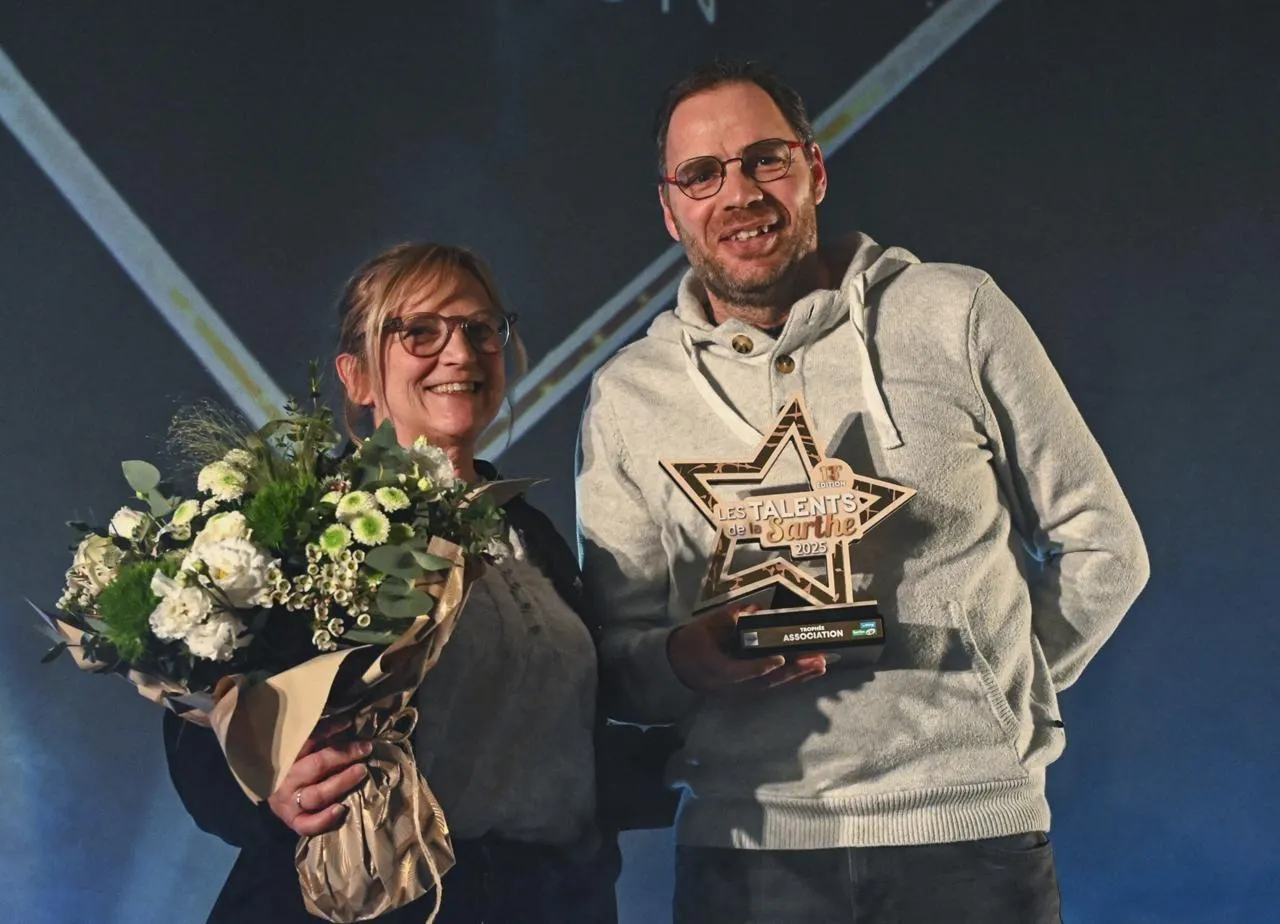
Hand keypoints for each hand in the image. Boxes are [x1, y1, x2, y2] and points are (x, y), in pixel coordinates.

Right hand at [267, 721, 371, 836]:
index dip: (329, 729)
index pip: (308, 740)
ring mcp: (289, 803)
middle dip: (343, 755)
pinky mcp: (293, 821)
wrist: (275, 795)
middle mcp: (287, 780)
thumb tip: (347, 724)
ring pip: (317, 794)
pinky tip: (341, 809)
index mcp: (287, 758)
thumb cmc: (293, 767)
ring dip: (341, 782)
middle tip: (365, 748)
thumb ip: (320, 738)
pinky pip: (308, 824)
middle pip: (316, 765)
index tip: (349, 722)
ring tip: (361, 771)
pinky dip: (324, 818)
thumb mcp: (301, 749)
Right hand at [667, 604, 826, 693]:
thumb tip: (755, 609)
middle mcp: (730, 684)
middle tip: (817, 660)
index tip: (779, 658)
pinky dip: (792, 679)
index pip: (738, 670)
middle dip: (793, 671)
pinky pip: (773, 686)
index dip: (759, 666)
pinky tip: (809, 672)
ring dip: (798, 676)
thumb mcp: (705, 625)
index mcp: (715, 667)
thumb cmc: (691, 643)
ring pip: (772, 686)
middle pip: (764, 681)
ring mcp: (739, 690)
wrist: (677, 666)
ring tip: (821, 665)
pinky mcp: (746, 690)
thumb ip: (728, 618)